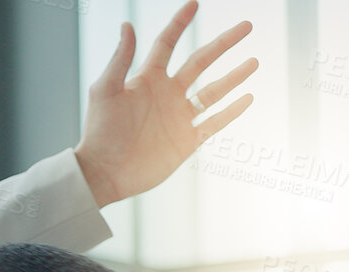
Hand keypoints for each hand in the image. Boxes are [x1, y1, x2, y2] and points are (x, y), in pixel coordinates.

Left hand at [74, 1, 256, 207]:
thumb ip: (120, 59)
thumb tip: (127, 25)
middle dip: (223, 43)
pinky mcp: (186, 140)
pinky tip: (247, 98)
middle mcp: (166, 94)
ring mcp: (179, 117)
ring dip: (234, 76)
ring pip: (213, 91)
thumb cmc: (100, 131)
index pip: (167, 44)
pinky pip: (214, 122)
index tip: (193, 3)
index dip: (180, 23)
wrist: (104, 173)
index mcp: (147, 80)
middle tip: (246, 26)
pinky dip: (232, 111)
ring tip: (254, 61)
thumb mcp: (106, 91)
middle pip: (201, 62)